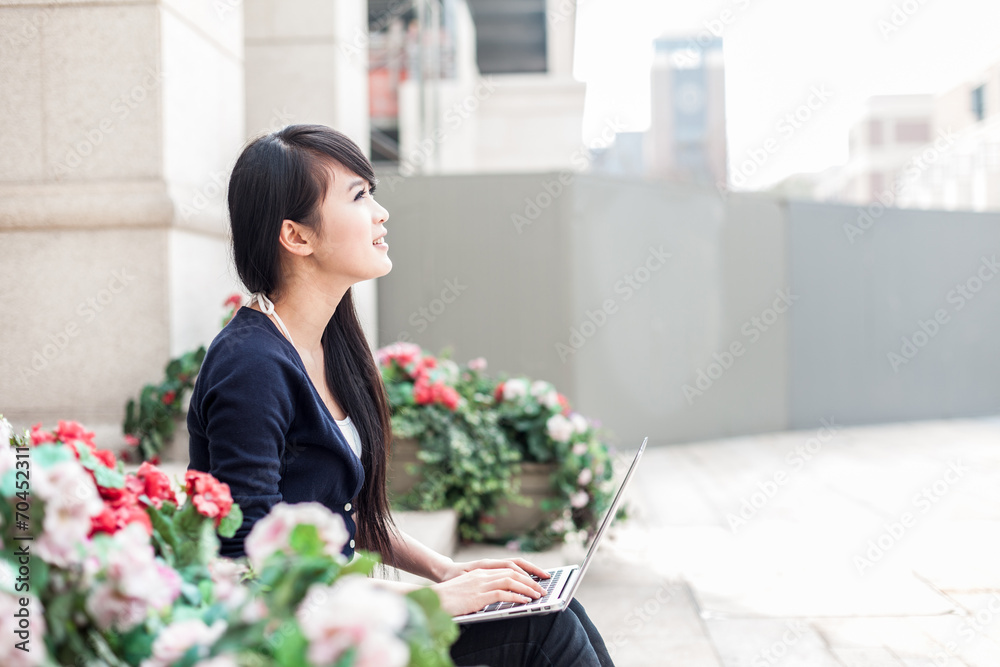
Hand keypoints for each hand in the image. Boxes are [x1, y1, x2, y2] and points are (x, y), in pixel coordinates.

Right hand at [430, 567, 547, 615]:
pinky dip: (517, 596)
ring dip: (527, 588)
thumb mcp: (468, 589)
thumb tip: (499, 594)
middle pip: (512, 571)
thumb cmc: (448, 597)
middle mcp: (482, 574)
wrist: (431, 599)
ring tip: (538, 595)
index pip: (508, 566)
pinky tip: (525, 601)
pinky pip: (503, 593)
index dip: (525, 570)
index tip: (537, 576)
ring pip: (511, 580)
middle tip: (543, 587)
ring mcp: (480, 583)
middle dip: (531, 579)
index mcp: (481, 571)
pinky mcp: (478, 595)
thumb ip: (483, 588)